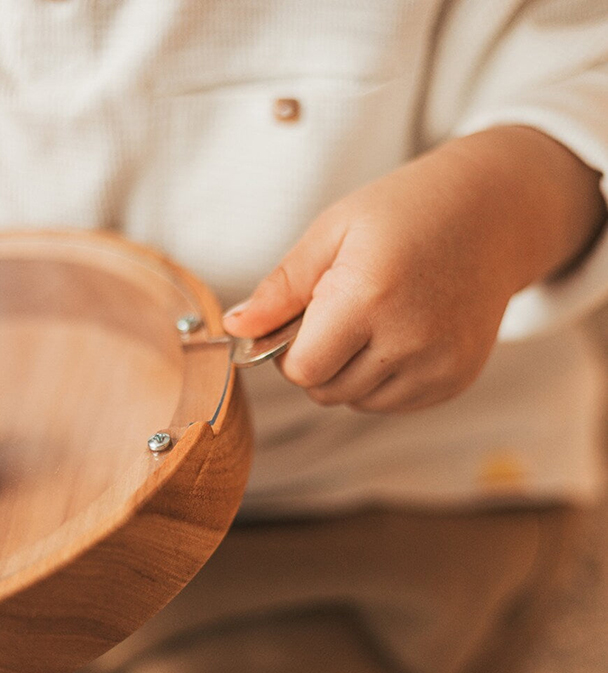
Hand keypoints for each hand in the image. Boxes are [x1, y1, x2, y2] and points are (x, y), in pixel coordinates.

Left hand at [223, 126, 605, 411]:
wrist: (493, 214)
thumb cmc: (403, 213)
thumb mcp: (332, 232)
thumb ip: (280, 288)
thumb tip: (234, 328)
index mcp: (368, 297)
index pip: (299, 369)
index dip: (286, 350)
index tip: (299, 319)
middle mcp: (409, 339)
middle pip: (325, 391)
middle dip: (315, 360)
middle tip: (337, 313)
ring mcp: (439, 365)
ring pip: (356, 402)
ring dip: (347, 373)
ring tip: (371, 321)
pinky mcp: (457, 379)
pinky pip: (392, 403)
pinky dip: (381, 380)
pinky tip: (397, 335)